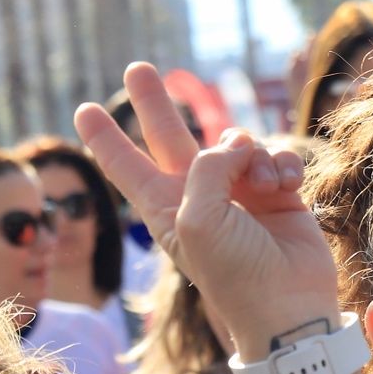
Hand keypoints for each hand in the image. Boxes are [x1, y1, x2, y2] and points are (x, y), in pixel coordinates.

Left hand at [75, 63, 339, 352]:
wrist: (287, 306)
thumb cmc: (234, 272)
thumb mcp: (198, 217)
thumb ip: (206, 166)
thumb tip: (237, 145)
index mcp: (165, 207)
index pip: (125, 165)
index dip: (105, 137)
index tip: (85, 109)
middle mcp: (198, 196)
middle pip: (168, 137)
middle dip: (153, 102)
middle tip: (137, 67)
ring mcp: (239, 194)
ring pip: (237, 143)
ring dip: (253, 153)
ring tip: (266, 185)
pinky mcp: (278, 195)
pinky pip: (277, 157)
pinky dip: (283, 164)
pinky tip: (288, 185)